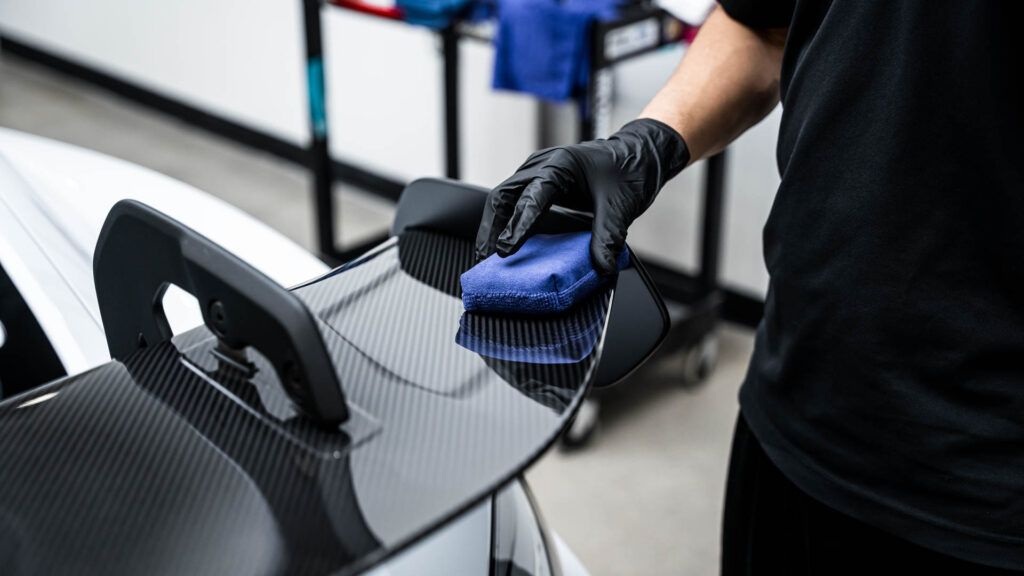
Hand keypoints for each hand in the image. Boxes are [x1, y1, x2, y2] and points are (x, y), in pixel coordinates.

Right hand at [474, 119, 689, 273]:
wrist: (641, 155)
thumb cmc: (630, 169)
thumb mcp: (620, 207)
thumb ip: (607, 237)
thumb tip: (600, 267)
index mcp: (560, 165)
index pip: (530, 197)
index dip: (517, 226)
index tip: (506, 250)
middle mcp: (543, 165)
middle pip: (504, 196)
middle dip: (492, 228)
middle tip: (487, 258)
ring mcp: (539, 172)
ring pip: (505, 198)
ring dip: (495, 226)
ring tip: (487, 255)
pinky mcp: (543, 183)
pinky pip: (516, 201)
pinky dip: (508, 222)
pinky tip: (505, 243)